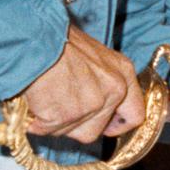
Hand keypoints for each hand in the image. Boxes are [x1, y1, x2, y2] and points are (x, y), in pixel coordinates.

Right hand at [21, 25, 141, 143]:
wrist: (34, 37)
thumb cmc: (57, 41)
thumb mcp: (94, 55)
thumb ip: (101, 81)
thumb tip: (94, 105)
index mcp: (123, 72)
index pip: (135, 115)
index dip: (117, 126)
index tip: (105, 127)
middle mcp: (113, 89)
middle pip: (96, 129)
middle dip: (75, 124)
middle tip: (59, 106)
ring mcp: (91, 104)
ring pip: (70, 132)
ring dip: (54, 122)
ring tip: (45, 97)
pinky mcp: (66, 114)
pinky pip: (48, 130)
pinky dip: (37, 122)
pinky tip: (35, 102)